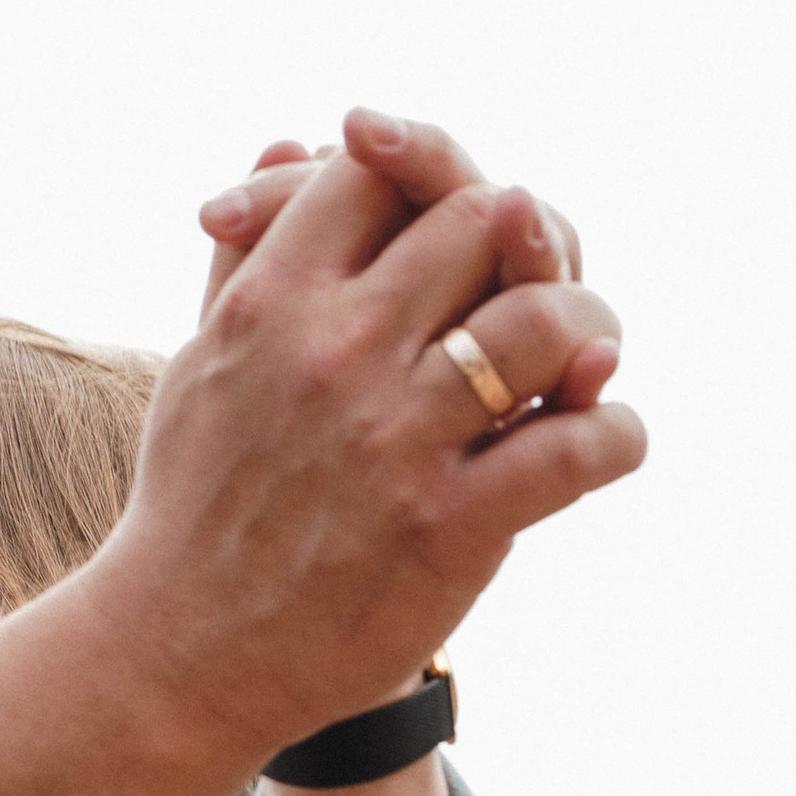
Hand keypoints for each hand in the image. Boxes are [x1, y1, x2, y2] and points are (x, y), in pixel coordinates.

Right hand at [91, 107, 641, 757]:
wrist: (181, 654)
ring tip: (586, 363)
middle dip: (530, 243)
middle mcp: (336, 353)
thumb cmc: (197, 503)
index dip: (433, 182)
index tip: (452, 236)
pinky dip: (614, 435)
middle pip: (481, 219)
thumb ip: (250, 252)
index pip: (379, 170)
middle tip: (544, 289)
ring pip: (546, 321)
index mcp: (271, 302)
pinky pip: (578, 447)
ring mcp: (395, 437)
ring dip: (591, 332)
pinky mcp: (449, 525)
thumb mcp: (203, 360)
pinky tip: (600, 444)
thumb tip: (289, 141)